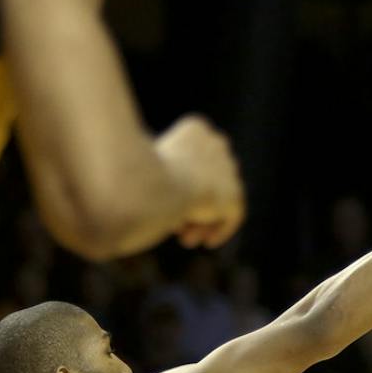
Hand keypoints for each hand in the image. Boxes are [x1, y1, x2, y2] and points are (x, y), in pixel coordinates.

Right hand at [153, 115, 245, 248]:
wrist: (153, 186)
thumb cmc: (137, 174)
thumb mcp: (143, 164)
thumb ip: (156, 170)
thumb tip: (156, 190)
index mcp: (195, 129)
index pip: (197, 158)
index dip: (185, 184)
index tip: (172, 204)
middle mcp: (216, 143)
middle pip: (211, 179)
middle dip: (196, 204)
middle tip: (179, 226)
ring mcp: (228, 169)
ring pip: (219, 199)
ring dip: (203, 220)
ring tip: (187, 239)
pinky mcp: (234, 196)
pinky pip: (233, 216)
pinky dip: (220, 230)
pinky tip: (208, 243)